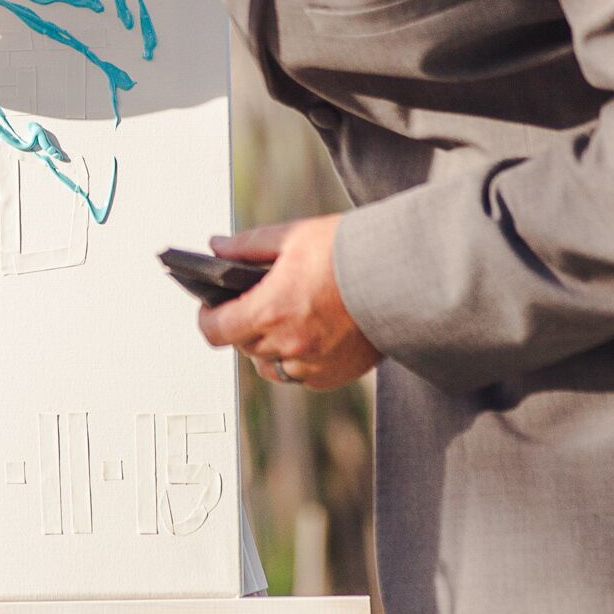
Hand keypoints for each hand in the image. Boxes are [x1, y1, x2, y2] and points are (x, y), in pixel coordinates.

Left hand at [194, 215, 380, 389]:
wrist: (405, 274)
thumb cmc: (351, 252)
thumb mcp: (294, 237)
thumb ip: (248, 246)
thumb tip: (217, 247)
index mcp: (271, 310)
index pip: (216, 331)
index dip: (208, 318)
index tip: (210, 307)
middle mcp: (288, 345)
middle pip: (244, 346)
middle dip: (244, 326)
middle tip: (256, 303)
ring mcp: (313, 365)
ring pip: (272, 366)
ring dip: (270, 347)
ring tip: (284, 319)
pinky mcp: (335, 375)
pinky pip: (302, 376)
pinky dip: (300, 360)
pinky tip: (312, 333)